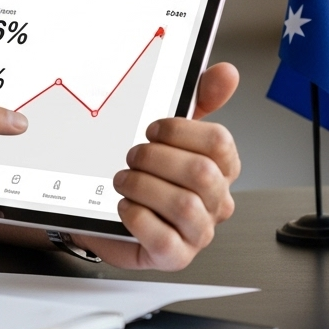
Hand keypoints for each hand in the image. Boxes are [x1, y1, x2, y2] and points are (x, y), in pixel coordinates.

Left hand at [77, 62, 240, 269]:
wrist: (103, 210)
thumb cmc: (144, 171)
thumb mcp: (169, 132)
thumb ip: (198, 100)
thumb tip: (225, 73)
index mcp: (218, 169)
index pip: (220, 143)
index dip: (180, 130)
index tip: (152, 130)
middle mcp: (214, 202)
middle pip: (202, 172)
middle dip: (155, 157)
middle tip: (133, 156)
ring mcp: (197, 232)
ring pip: (184, 205)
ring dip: (141, 184)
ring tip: (124, 180)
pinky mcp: (174, 256)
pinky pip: (162, 237)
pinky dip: (135, 216)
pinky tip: (125, 206)